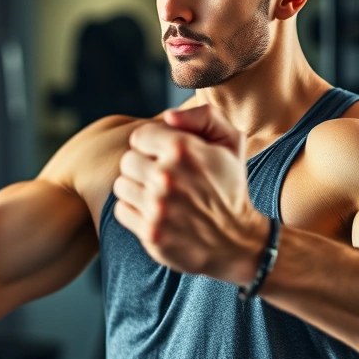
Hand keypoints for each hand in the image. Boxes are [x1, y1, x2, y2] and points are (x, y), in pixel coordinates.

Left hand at [112, 104, 265, 282]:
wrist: (237, 242)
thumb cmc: (230, 187)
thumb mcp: (231, 143)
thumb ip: (204, 116)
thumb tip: (169, 116)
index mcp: (183, 149)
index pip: (139, 136)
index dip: (152, 146)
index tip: (166, 157)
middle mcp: (166, 176)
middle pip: (127, 161)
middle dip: (143, 167)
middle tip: (164, 178)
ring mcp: (157, 206)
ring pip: (121, 185)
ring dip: (137, 189)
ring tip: (160, 196)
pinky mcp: (150, 231)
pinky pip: (122, 210)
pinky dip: (135, 212)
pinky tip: (156, 213)